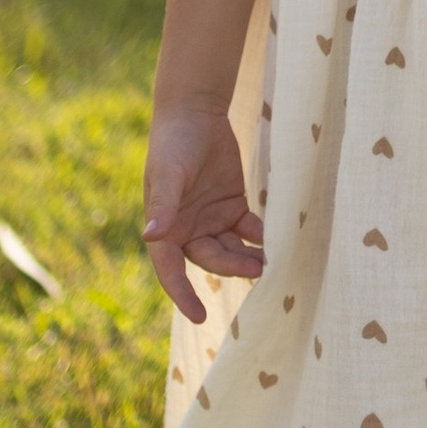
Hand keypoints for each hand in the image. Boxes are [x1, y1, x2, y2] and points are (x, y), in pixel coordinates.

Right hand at [141, 101, 265, 323]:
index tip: (199, 316)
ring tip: (271, 260)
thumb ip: (164, 206)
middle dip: (232, 267)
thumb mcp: (168, 174)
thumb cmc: (174, 143)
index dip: (183, 295)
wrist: (196, 111)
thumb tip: (151, 237)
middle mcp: (187, 230)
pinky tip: (276, 240)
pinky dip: (261, 237)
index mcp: (164, 228)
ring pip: (232, 249)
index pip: (170, 270)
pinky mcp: (233, 206)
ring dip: (249, 257)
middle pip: (211, 259)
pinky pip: (248, 230)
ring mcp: (212, 219)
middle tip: (258, 268)